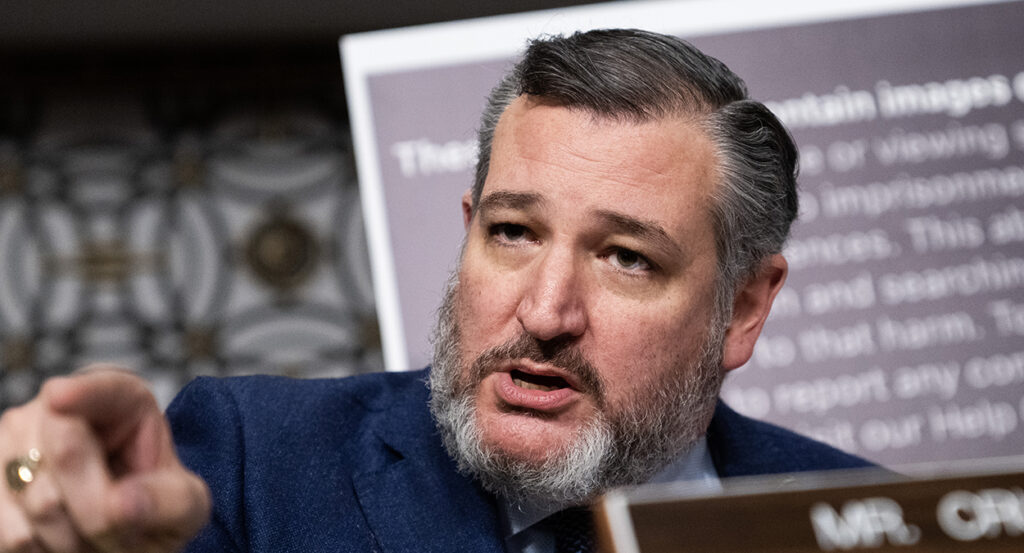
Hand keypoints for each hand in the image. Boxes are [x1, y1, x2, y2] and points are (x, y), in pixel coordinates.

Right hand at [0, 366, 209, 552]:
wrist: (123, 532)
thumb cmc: (155, 507)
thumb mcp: (185, 505)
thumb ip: (168, 502)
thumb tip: (121, 504)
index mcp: (120, 399)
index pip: (101, 390)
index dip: (81, 393)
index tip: (61, 398)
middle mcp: (56, 410)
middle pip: (66, 455)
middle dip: (100, 509)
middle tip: (123, 529)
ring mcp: (13, 444)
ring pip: (38, 502)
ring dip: (74, 538)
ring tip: (97, 537)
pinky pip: (11, 533)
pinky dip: (43, 552)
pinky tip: (64, 544)